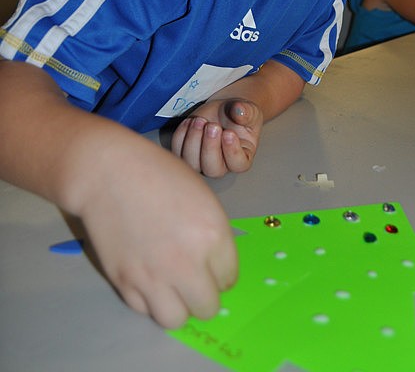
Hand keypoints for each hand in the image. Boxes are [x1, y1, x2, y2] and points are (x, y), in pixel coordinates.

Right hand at [78, 138, 236, 328]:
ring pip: (177, 319)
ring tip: (170, 284)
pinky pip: (145, 310)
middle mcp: (187, 263)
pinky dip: (148, 299)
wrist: (109, 172)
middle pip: (208, 306)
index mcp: (213, 236)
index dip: (219, 270)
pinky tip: (146, 276)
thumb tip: (213, 265)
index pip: (230, 278)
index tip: (208, 261)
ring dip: (177, 304)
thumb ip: (212, 234)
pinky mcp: (125, 284)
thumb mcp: (201, 197)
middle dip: (203, 292)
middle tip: (192, 276)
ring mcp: (154, 278)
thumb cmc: (158, 173)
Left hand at [171, 98, 262, 177]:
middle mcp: (221, 165)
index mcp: (241, 158)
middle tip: (212, 126)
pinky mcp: (186, 152)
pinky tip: (190, 121)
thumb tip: (239, 110)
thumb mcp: (249, 111)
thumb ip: (246, 112)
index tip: (229, 133)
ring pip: (192, 163)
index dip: (232, 151)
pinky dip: (181, 135)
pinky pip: (177, 150)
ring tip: (199, 120)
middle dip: (209, 147)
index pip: (237, 164)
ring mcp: (201, 161)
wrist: (224, 110)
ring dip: (192, 141)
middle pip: (212, 169)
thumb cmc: (239, 115)